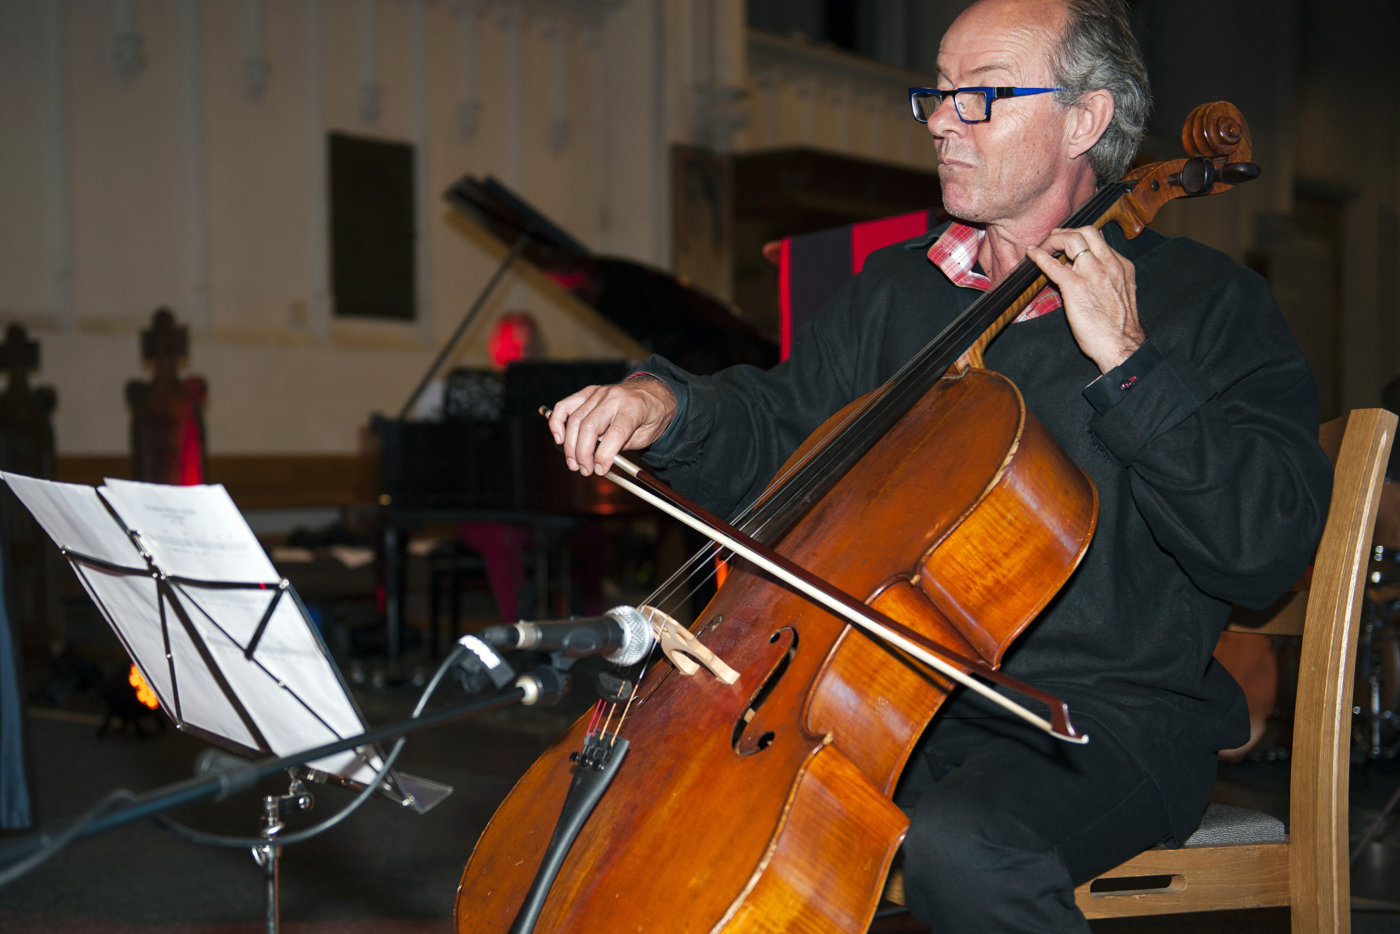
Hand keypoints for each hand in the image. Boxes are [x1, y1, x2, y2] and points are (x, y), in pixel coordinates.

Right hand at [547, 376, 677, 475]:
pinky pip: (565, 406)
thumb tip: (599, 461)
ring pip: (575, 420)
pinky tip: (559, 439)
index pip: (615, 433)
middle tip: (585, 470)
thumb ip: (623, 446)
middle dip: (583, 454)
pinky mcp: (587, 393)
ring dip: (570, 446)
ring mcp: (598, 393)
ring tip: (574, 464)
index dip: (604, 455)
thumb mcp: (647, 435)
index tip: (599, 470)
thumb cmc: (651, 416)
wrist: (653, 393)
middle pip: (589, 427)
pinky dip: (557, 422)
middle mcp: (613, 397)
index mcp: (633, 407)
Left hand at [1026, 226, 1143, 372]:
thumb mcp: (1119, 296)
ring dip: (1054, 240)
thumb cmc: (1118, 329)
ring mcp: (1093, 274)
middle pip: (1088, 232)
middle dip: (1068, 231)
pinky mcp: (1076, 287)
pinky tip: (1031, 254)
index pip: (1100, 241)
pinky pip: (1053, 265)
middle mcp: (1109, 265)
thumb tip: (1084, 274)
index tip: (1069, 242)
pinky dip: (1039, 256)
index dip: (1081, 239)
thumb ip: (1106, 281)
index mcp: (1121, 267)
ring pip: (1073, 239)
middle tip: (1054, 237)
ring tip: (1044, 246)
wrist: (1122, 346)